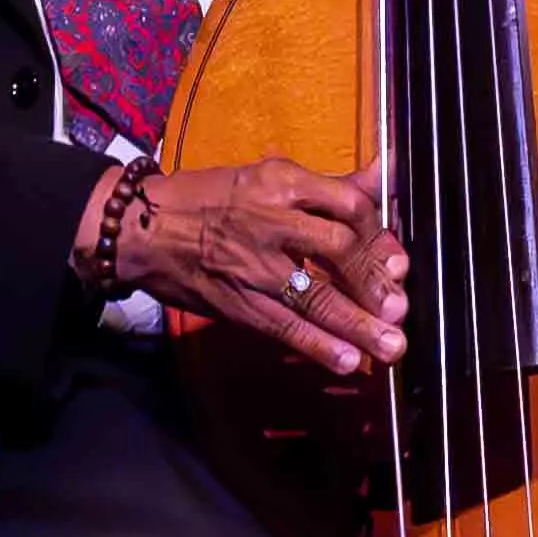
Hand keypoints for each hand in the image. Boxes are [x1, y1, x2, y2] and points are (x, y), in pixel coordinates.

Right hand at [101, 156, 409, 377]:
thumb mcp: (266, 178)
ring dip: (358, 324)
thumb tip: (384, 176)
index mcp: (279, 182)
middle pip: (339, 248)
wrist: (138, 229)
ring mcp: (252, 264)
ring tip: (390, 347)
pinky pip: (283, 325)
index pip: (346, 204)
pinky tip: (346, 361)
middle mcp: (269, 220)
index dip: (377, 233)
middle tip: (399, 306)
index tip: (391, 257)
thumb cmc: (205, 200)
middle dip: (374, 280)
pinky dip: (316, 345)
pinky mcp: (236, 301)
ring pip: (316, 294)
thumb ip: (327, 185)